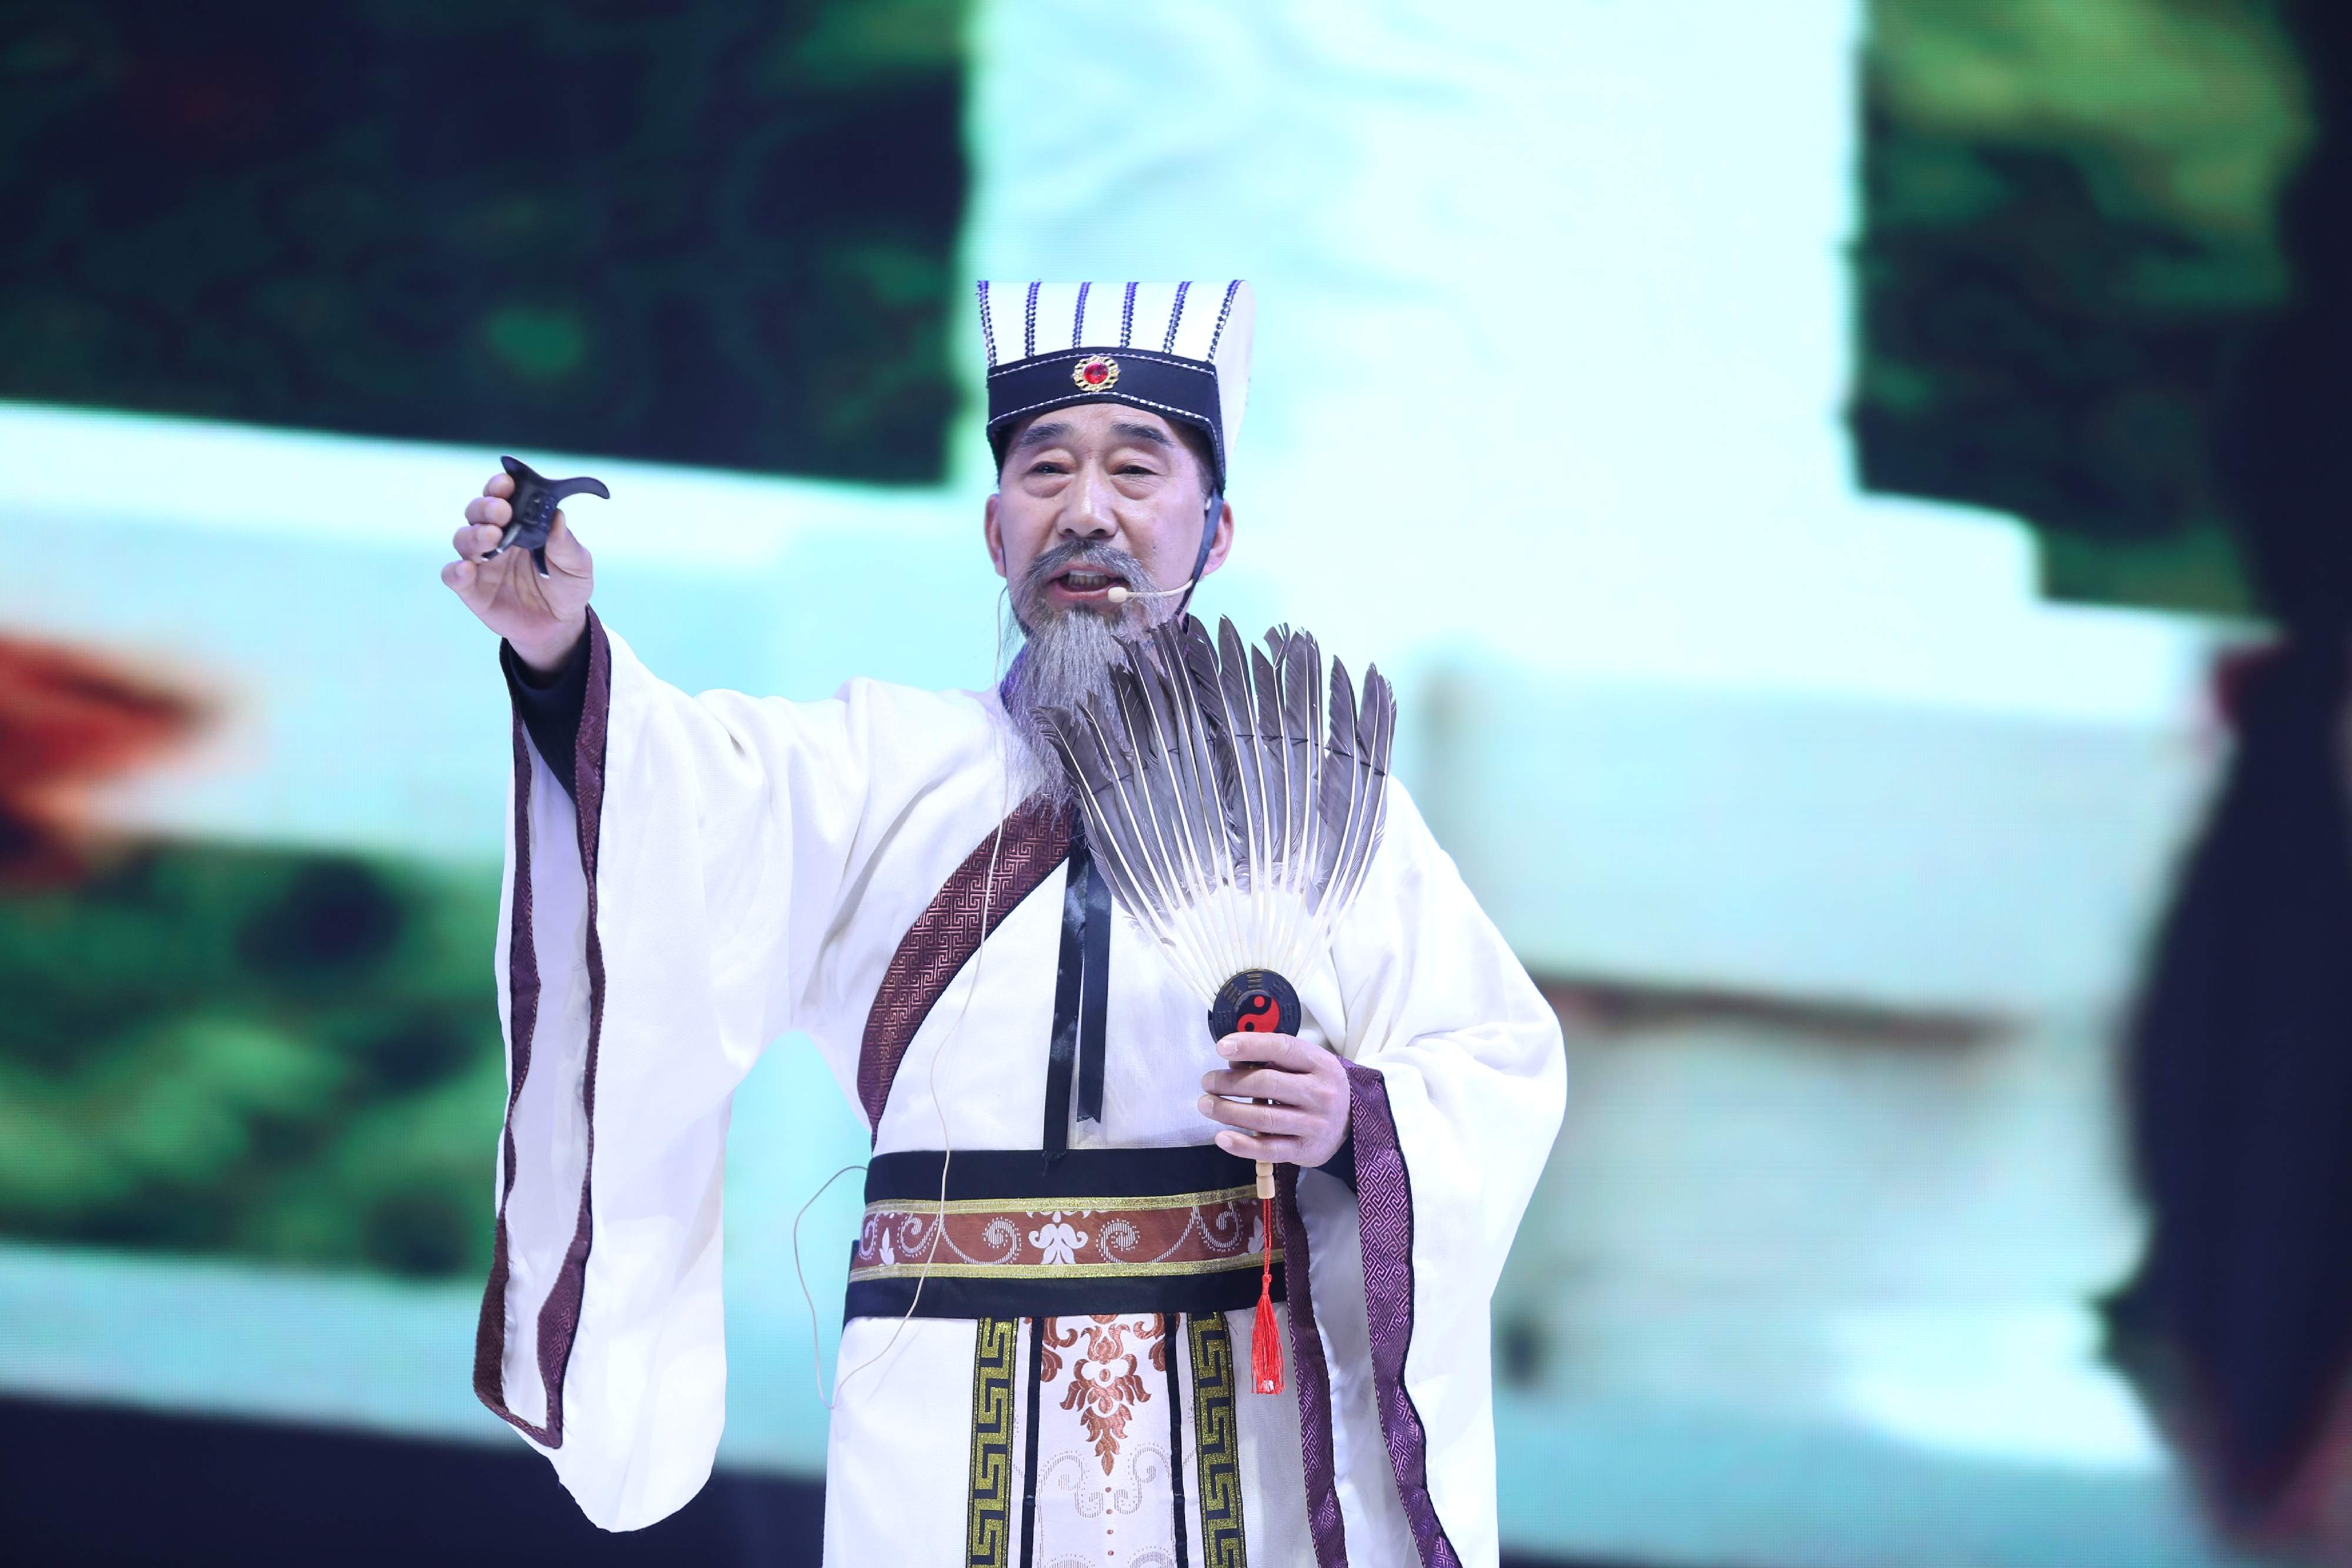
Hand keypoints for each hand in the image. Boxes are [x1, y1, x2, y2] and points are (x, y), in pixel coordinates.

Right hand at [440, 470, 594, 671]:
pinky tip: (467, 569)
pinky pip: (454, 576)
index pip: (502, 496)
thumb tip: (558, 515)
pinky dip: (455, 571)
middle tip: (502, 510)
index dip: (500, 486)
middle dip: (485, 507)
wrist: (560, 626)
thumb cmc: (566, 586)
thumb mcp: (577, 566)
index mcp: (519, 523)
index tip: (507, 483)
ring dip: (474, 535)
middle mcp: (495, 538)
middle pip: (477, 512)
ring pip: (463, 539)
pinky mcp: (472, 590)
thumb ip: (566, 544)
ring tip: (492, 537)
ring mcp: (481, 563)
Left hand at [1199, 1032, 1348, 1167]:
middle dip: (1230, 1082)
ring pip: (1264, 1118)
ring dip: (1228, 1111)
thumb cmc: (1317, 1086)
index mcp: (1321, 1064)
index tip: (1222, 1047)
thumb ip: (1274, 1058)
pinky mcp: (1305, 1150)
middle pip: (1267, 1084)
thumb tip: (1233, 1059)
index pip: (1282, 1048)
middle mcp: (1320, 1094)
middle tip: (1208, 1081)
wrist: (1351, 1122)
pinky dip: (1242, 1145)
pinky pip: (1269, 1150)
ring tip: (1206, 1105)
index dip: (1250, 1046)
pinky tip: (1222, 1138)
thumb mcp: (1306, 1064)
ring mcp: (1314, 1124)